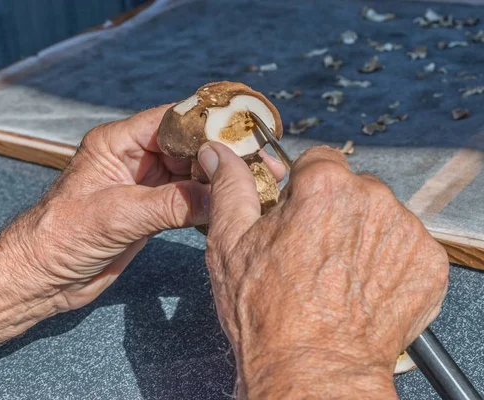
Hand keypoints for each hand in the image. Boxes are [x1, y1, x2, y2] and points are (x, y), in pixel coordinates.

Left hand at [1, 106, 286, 312]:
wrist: (40, 278)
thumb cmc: (59, 238)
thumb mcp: (115, 215)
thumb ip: (169, 204)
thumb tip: (220, 196)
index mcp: (116, 143)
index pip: (170, 120)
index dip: (207, 123)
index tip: (242, 132)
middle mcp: (133, 159)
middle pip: (187, 145)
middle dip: (220, 154)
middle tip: (258, 163)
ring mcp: (143, 186)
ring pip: (190, 173)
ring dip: (218, 180)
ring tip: (254, 184)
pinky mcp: (149, 211)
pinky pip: (186, 200)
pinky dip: (208, 203)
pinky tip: (230, 207)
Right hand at [198, 143, 448, 397]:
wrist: (310, 371)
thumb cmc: (266, 313)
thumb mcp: (230, 243)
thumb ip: (230, 187)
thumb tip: (218, 154)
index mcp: (323, 185)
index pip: (317, 161)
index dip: (300, 189)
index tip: (294, 216)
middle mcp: (373, 199)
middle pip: (351, 188)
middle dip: (332, 211)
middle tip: (310, 253)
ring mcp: (405, 231)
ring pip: (378, 216)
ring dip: (360, 234)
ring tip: (335, 275)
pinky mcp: (427, 263)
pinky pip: (404, 246)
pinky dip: (386, 261)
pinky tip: (361, 287)